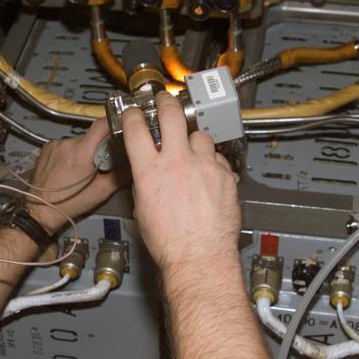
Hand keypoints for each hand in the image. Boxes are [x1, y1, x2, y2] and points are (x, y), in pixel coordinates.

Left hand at [26, 118, 125, 234]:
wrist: (41, 209)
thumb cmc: (72, 202)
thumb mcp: (102, 191)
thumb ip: (121, 173)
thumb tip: (134, 160)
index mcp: (82, 152)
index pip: (102, 124)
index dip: (113, 124)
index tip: (120, 131)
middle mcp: (67, 143)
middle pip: (91, 135)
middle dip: (98, 146)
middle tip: (100, 162)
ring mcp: (55, 144)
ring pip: (78, 141)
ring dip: (83, 150)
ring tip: (81, 168)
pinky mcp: (46, 147)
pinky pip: (65, 144)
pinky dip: (70, 152)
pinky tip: (67, 167)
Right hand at [121, 91, 240, 269]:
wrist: (200, 257)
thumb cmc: (170, 242)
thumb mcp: (143, 209)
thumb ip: (145, 183)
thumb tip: (147, 174)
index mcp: (150, 171)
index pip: (137, 128)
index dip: (134, 114)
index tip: (135, 111)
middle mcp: (177, 162)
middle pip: (171, 115)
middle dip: (166, 103)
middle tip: (165, 101)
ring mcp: (203, 165)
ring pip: (200, 135)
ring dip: (194, 140)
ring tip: (192, 151)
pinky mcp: (224, 174)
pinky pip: (217, 157)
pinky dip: (212, 162)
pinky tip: (208, 175)